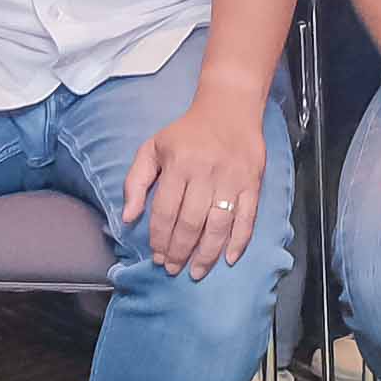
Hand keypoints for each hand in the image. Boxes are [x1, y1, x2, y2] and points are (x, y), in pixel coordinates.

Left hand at [122, 80, 277, 282]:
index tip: (157, 257)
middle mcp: (205, 173)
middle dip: (179, 252)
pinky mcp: (252, 183)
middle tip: (172, 269)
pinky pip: (247, 218)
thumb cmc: (187, 132)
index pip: (166, 211)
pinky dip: (239, 241)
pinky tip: (228, 259)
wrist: (229, 108)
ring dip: (206, 254)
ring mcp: (231, 179)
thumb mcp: (152, 148)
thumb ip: (135, 182)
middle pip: (190, 223)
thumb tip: (128, 218)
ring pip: (218, 225)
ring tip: (196, 272)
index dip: (160, 238)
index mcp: (179, 164)